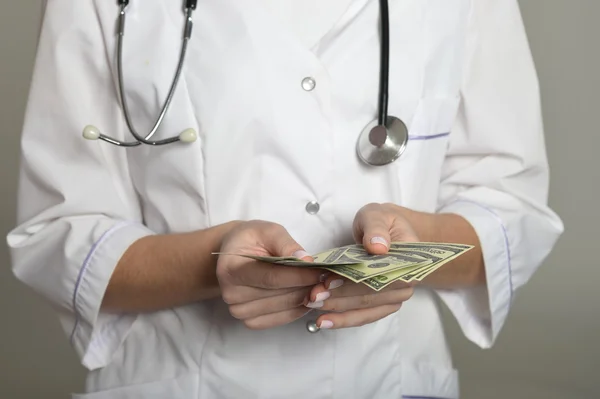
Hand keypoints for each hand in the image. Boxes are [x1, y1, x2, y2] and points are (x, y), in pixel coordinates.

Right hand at [216, 220, 324, 329]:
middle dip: (307, 286)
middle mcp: (231, 294)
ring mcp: (239, 310)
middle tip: (329, 278)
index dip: (299, 276)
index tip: (321, 271)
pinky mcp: (250, 320)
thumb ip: (286, 244)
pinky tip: (306, 297)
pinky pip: (279, 320)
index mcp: (231, 269)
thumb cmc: (252, 239)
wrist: (236, 254)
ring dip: (305, 298)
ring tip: (320, 285)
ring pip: (282, 308)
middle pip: (279, 295)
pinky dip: (297, 310)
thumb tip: (306, 259)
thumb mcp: (268, 231)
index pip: (272, 278)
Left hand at [305, 203, 418, 329]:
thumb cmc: (381, 222)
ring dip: (339, 311)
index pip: (382, 276)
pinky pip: (364, 316)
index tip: (329, 282)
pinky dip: (344, 320)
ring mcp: (395, 296)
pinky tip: (324, 321)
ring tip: (313, 307)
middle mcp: (406, 283)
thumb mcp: (377, 216)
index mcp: (410, 260)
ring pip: (366, 310)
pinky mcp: (382, 304)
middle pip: (372, 296)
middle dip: (340, 298)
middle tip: (313, 296)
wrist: (385, 231)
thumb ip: (376, 228)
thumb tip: (378, 247)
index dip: (356, 282)